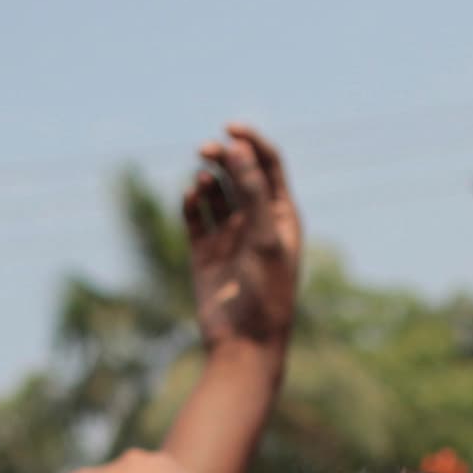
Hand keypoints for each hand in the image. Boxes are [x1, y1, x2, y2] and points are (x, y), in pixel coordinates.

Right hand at [184, 124, 300, 349]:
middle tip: (205, 149)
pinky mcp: (204, 252)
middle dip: (223, 156)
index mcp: (282, 215)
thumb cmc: (266, 292)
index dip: (251, 142)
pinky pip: (195, 216)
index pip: (268, 164)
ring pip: (215, 193)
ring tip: (202, 181)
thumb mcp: (264, 238)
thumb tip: (237, 148)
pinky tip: (190, 197)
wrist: (245, 343)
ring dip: (208, 178)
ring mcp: (229, 236)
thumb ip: (252, 192)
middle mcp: (256, 221)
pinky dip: (191, 202)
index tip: (230, 128)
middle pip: (238, 173)